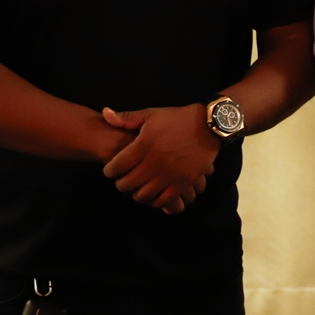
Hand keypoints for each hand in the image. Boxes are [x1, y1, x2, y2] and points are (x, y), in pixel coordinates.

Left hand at [100, 104, 218, 214]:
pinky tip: (154, 193)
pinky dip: (155, 201)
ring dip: (137, 193)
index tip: (111, 170)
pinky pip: (164, 200)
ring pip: (143, 195)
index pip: (116, 167)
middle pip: (127, 184)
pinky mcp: (184, 182)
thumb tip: (105, 113)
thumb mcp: (151, 114)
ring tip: (138, 187)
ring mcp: (170, 174)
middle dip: (121, 184)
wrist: (209, 125)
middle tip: (123, 180)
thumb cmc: (177, 119)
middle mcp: (155, 162)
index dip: (109, 171)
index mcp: (143, 145)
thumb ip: (126, 118)